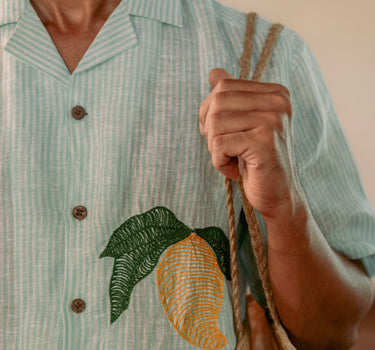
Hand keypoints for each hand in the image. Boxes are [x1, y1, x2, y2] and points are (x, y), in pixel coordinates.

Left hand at [199, 68, 295, 217]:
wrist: (279, 194)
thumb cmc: (257, 160)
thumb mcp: (243, 124)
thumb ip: (231, 98)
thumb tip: (214, 72)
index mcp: (274, 93)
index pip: (224, 86)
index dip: (208, 111)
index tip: (217, 133)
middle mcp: (278, 102)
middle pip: (217, 102)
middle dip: (210, 130)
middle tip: (222, 149)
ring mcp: (273, 120)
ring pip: (215, 123)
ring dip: (214, 148)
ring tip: (231, 160)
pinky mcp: (264, 142)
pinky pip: (219, 144)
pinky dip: (219, 162)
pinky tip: (234, 170)